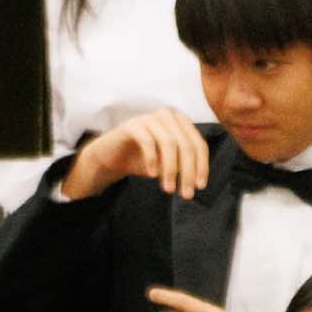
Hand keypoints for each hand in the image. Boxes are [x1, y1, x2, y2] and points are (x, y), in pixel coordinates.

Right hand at [61, 109, 209, 201]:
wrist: (109, 157)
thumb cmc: (140, 160)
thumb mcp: (166, 165)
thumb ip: (182, 168)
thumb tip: (196, 184)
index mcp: (181, 123)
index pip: (198, 145)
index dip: (202, 166)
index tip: (200, 187)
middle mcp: (169, 117)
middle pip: (186, 146)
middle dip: (188, 172)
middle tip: (186, 194)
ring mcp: (150, 118)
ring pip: (169, 144)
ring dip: (170, 170)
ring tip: (168, 189)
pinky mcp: (133, 125)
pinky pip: (148, 142)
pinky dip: (152, 160)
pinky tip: (152, 176)